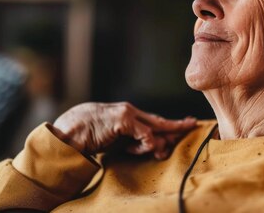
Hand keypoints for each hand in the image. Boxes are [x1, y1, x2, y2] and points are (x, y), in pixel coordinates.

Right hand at [50, 102, 196, 159]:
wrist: (70, 131)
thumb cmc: (89, 136)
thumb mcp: (114, 140)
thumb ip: (131, 141)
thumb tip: (151, 147)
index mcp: (127, 116)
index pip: (152, 121)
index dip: (168, 125)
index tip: (183, 125)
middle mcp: (130, 112)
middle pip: (159, 120)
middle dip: (177, 125)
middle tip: (193, 125)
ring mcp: (128, 114)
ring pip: (155, 129)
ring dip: (158, 144)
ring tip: (153, 152)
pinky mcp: (124, 119)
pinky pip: (146, 135)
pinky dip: (147, 144)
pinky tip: (141, 149)